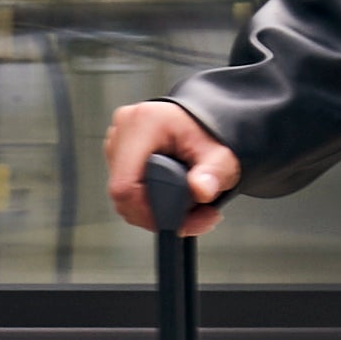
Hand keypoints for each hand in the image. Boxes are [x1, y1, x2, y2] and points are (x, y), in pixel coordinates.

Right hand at [105, 100, 238, 235]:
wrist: (209, 117)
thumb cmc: (211, 129)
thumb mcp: (221, 153)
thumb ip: (213, 173)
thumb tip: (201, 190)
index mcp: (143, 124)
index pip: (125, 185)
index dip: (147, 214)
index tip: (177, 223)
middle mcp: (124, 129)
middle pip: (123, 193)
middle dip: (158, 214)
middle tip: (195, 217)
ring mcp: (119, 140)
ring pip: (125, 193)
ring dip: (155, 209)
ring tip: (191, 206)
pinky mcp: (121, 151)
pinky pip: (128, 185)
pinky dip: (150, 198)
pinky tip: (175, 195)